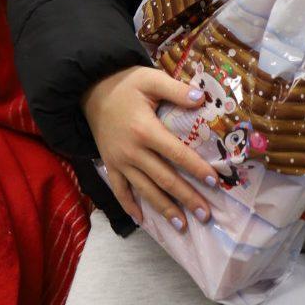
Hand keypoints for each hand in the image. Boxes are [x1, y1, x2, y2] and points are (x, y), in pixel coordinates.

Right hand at [82, 65, 218, 232]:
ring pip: (146, 190)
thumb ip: (177, 90)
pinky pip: (120, 190)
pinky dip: (130, 206)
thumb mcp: (151, 79)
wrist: (90, 89)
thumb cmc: (125, 84)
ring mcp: (120, 161)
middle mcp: (133, 151)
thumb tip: (203, 99)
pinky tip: (142, 221)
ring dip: (164, 209)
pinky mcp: (109, 165)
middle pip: (165, 179)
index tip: (214, 182)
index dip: (197, 168)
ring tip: (182, 226)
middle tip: (206, 215)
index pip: (177, 154)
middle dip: (187, 198)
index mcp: (146, 130)